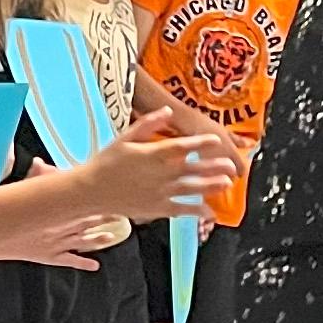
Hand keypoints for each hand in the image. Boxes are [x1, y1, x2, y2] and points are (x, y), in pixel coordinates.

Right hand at [75, 111, 238, 224]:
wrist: (91, 191)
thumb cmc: (106, 162)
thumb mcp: (125, 138)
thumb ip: (148, 124)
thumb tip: (167, 111)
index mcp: (153, 154)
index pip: (182, 147)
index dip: (201, 144)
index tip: (216, 142)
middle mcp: (160, 174)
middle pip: (193, 169)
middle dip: (214, 167)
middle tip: (231, 166)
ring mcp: (159, 192)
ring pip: (191, 189)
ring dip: (210, 186)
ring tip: (226, 183)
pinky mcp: (156, 208)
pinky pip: (180, 209)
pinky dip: (195, 210)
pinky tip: (209, 211)